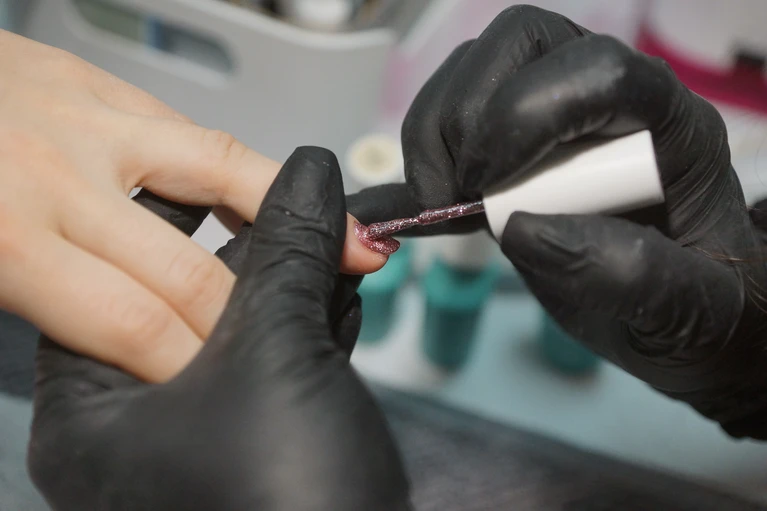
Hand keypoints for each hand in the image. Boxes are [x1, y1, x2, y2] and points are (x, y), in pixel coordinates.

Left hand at [0, 31, 383, 382]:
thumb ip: (26, 305)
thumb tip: (98, 346)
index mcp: (8, 233)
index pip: (137, 322)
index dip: (194, 367)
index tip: (227, 390)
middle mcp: (64, 173)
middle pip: (194, 269)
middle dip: (250, 322)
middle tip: (297, 347)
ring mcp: (94, 119)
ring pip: (228, 175)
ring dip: (293, 224)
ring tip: (353, 250)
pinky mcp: (107, 87)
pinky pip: (198, 134)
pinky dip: (247, 174)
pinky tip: (276, 198)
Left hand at [27, 147, 411, 510]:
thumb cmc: (285, 505)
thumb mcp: (277, 353)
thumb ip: (288, 250)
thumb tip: (308, 175)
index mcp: (96, 412)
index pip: (119, 279)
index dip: (180, 216)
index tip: (232, 178)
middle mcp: (137, 427)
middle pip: (188, 297)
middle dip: (259, 252)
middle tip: (303, 208)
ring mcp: (200, 437)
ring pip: (242, 329)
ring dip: (296, 285)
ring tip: (336, 250)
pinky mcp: (260, 441)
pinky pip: (275, 363)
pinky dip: (311, 326)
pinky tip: (342, 299)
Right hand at [352, 5, 766, 438]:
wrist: (677, 314)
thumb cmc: (699, 305)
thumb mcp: (693, 308)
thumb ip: (632, 274)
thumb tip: (522, 227)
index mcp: (667, 124)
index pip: (596, 70)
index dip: (525, 114)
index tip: (488, 191)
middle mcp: (608, 98)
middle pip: (520, 42)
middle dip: (466, 113)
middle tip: (454, 195)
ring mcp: (553, 112)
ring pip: (474, 67)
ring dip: (434, 132)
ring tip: (442, 205)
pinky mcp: (511, 145)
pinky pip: (452, 112)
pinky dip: (422, 153)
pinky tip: (424, 204)